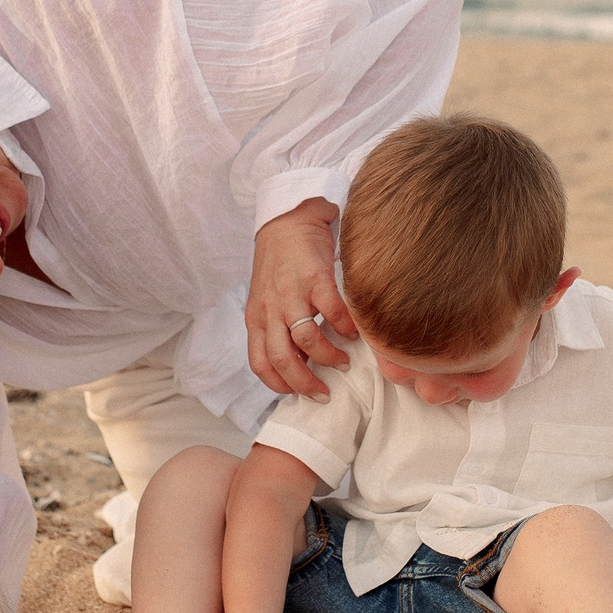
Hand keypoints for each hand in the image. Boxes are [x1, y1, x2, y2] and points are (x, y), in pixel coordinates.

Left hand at [247, 197, 352, 399]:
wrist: (284, 220)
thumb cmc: (279, 263)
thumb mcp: (268, 299)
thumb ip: (278, 326)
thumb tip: (302, 358)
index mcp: (257, 318)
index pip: (261, 363)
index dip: (279, 384)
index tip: (298, 392)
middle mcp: (270, 310)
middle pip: (282, 360)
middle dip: (305, 383)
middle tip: (323, 392)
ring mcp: (291, 294)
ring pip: (306, 341)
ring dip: (328, 358)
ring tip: (343, 361)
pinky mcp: (315, 278)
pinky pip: (332, 311)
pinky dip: (346, 327)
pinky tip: (354, 332)